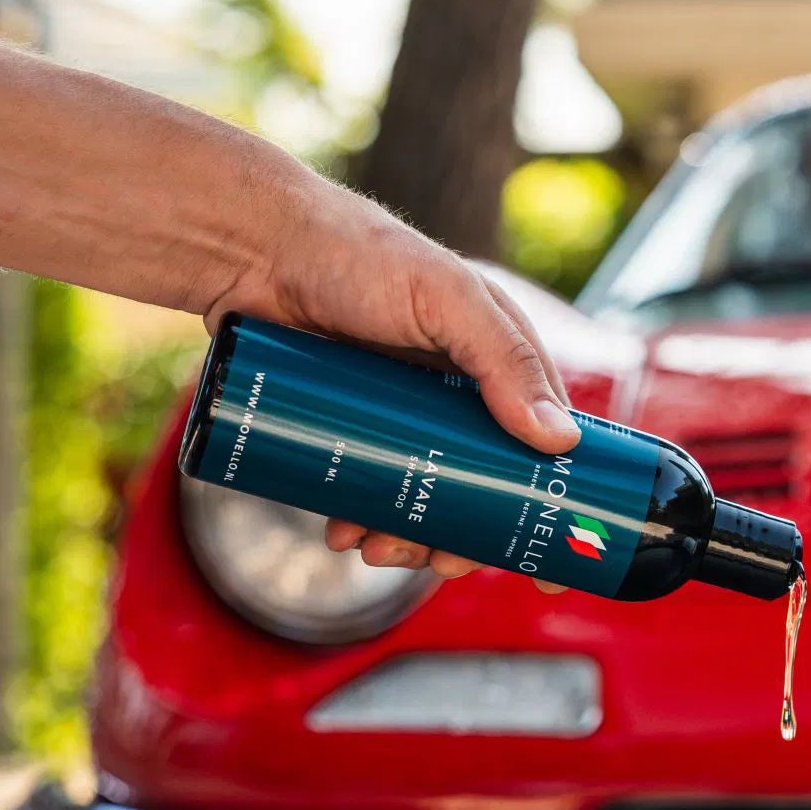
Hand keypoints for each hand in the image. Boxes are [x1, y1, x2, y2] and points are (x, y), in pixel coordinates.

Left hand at [204, 172, 574, 592]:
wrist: (250, 247)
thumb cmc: (358, 253)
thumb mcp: (446, 298)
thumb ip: (504, 360)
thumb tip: (559, 441)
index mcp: (498, 360)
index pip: (543, 442)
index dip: (549, 501)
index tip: (548, 559)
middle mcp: (457, 390)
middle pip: (481, 484)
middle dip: (464, 533)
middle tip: (440, 562)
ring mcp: (401, 411)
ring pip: (422, 495)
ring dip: (407, 535)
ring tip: (374, 548)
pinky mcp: (349, 423)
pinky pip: (366, 485)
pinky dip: (359, 517)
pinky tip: (341, 530)